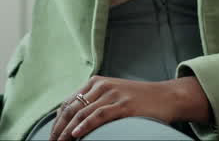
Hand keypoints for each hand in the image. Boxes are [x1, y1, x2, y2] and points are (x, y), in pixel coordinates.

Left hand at [50, 76, 209, 140]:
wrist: (167, 96)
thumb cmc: (140, 99)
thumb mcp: (113, 95)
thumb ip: (96, 102)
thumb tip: (76, 119)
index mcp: (95, 83)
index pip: (68, 102)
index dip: (58, 119)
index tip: (51, 133)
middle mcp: (101, 86)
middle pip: (72, 108)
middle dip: (59, 127)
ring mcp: (112, 95)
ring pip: (82, 113)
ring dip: (68, 130)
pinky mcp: (123, 105)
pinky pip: (99, 116)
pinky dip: (85, 125)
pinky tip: (76, 134)